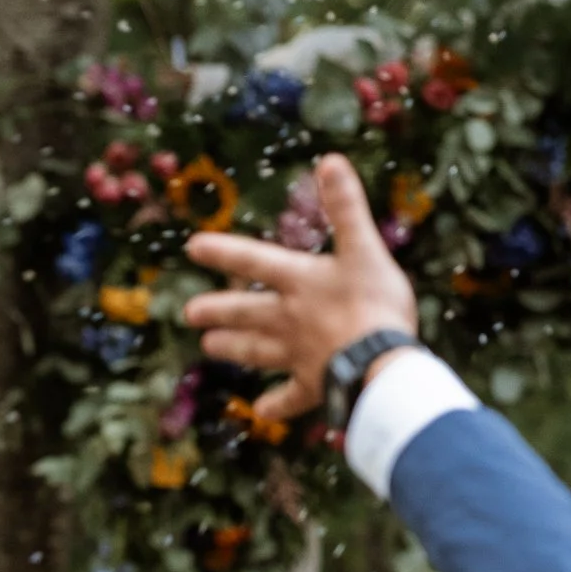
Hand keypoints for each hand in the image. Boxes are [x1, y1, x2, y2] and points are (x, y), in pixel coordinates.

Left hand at [182, 152, 419, 425]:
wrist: (381, 364)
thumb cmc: (375, 304)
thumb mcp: (364, 247)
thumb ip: (346, 206)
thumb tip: (329, 160)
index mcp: (300, 282)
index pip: (254, 261)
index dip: (224, 251)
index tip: (192, 248)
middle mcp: (290, 319)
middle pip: (247, 313)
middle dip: (217, 311)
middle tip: (188, 314)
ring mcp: (299, 355)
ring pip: (257, 351)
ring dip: (233, 348)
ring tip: (208, 349)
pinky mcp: (314, 386)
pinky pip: (292, 397)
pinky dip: (278, 404)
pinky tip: (261, 412)